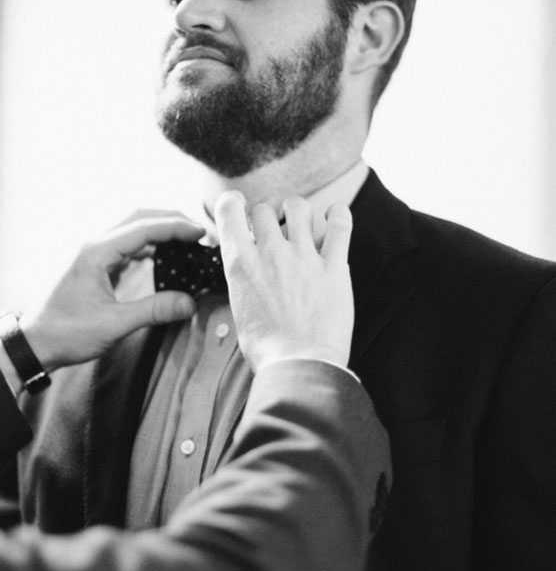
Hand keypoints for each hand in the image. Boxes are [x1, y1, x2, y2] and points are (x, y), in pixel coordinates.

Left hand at [20, 215, 203, 370]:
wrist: (33, 343)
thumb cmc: (65, 333)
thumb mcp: (114, 324)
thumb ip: (153, 310)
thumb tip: (190, 303)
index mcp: (96, 252)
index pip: (144, 227)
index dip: (176, 227)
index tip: (202, 233)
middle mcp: (93, 244)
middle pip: (138, 217)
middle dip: (170, 220)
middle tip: (199, 232)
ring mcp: (92, 252)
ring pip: (131, 229)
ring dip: (159, 231)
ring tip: (187, 242)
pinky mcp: (93, 264)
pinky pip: (125, 245)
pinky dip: (147, 246)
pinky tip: (163, 258)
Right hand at [215, 191, 353, 371]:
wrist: (299, 366)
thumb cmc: (267, 349)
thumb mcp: (240, 310)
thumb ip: (245, 281)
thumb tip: (249, 271)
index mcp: (241, 264)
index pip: (229, 210)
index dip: (233, 204)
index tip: (240, 210)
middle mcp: (270, 253)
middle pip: (264, 209)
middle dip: (266, 217)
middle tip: (273, 233)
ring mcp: (304, 257)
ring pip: (299, 207)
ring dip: (298, 211)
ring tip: (302, 224)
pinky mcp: (334, 266)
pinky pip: (340, 225)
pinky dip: (339, 214)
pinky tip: (336, 215)